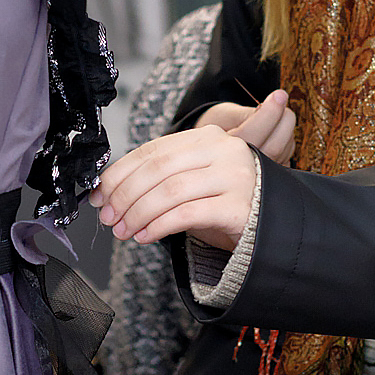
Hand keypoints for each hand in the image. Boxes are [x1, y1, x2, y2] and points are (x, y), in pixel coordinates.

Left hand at [91, 91, 292, 249]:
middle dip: (125, 195)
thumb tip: (108, 192)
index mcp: (207, 137)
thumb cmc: (227, 203)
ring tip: (124, 231)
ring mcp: (233, 176)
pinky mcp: (238, 205)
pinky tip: (145, 237)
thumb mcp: (194, 181)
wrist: (275, 224)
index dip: (120, 173)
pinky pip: (187, 214)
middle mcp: (223, 150)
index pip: (153, 151)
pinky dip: (159, 226)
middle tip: (108, 217)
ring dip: (138, 213)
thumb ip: (161, 178)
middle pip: (158, 169)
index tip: (100, 195)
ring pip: (169, 191)